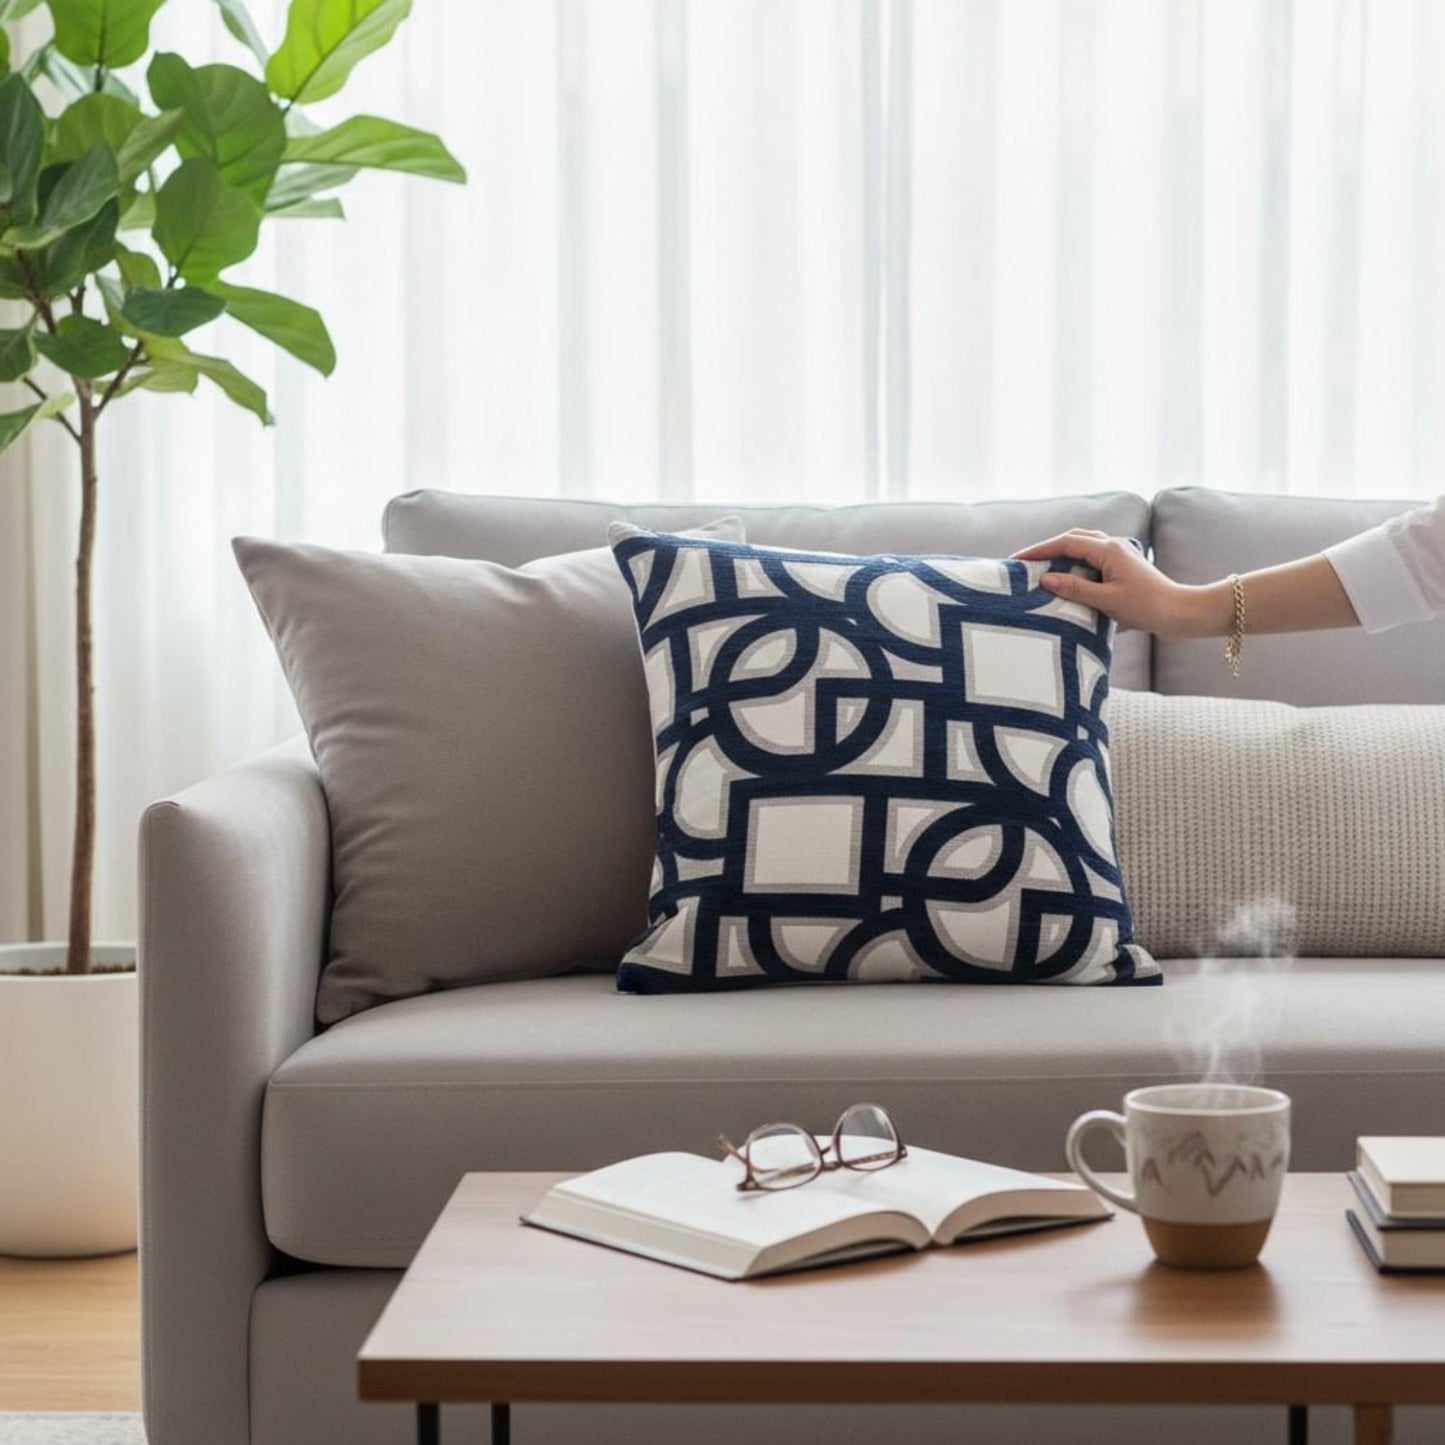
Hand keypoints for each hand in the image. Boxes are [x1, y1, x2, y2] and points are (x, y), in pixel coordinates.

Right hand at [1011, 529, 1228, 637]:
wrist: (1179, 612)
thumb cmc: (1146, 607)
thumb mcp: (1106, 601)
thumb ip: (1075, 588)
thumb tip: (1046, 579)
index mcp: (1108, 549)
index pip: (1065, 543)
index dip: (1039, 550)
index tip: (1017, 559)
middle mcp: (1114, 545)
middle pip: (1073, 538)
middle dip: (1047, 547)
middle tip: (1025, 561)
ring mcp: (1120, 553)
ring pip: (1083, 544)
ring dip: (1061, 552)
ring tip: (1041, 566)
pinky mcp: (1123, 564)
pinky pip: (1092, 555)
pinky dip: (1074, 560)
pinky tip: (1067, 574)